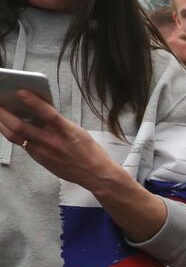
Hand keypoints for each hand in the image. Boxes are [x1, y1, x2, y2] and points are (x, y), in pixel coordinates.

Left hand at [0, 90, 121, 190]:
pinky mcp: (40, 160)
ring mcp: (44, 152)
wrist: (96, 174)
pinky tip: (8, 129)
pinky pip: (22, 145)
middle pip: (21, 126)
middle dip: (4, 114)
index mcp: (66, 131)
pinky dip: (13, 135)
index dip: (33, 101)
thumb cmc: (90, 152)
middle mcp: (52, 141)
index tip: (20, 91)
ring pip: (15, 137)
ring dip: (2, 124)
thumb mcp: (77, 131)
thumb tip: (40, 111)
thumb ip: (58, 123)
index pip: (47, 113)